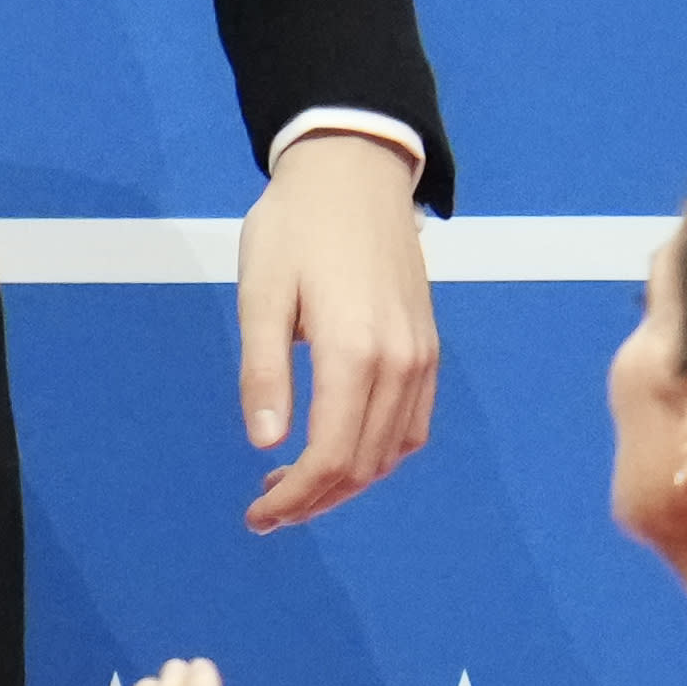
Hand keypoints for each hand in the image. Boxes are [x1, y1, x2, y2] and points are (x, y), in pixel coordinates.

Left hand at [236, 126, 435, 528]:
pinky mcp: (428, 345)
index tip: (258, 515)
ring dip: (347, 480)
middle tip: (268, 505)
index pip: (330, 456)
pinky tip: (343, 448)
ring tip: (298, 483)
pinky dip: (380, 452)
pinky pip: (413, 423)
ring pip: (392, 450)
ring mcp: (421, 355)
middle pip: (363, 463)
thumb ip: (264, 370)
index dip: (295, 498)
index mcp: (353, 351)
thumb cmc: (297, 224)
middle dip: (316, 498)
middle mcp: (398, 362)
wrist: (355, 170)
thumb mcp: (262, 291)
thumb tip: (266, 444)